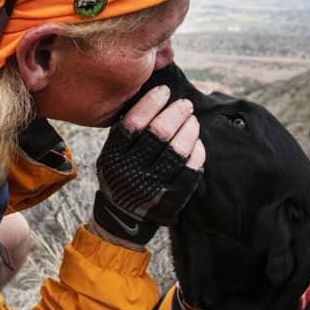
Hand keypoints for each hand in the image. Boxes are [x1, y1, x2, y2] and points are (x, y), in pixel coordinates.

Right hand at [91, 85, 205, 245]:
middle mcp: (132, 171)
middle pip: (159, 133)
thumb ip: (127, 131)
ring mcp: (154, 186)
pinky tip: (197, 141)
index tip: (164, 91)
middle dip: (176, 113)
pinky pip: (192, 168)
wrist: (123, 218)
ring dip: (189, 129)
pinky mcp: (173, 197)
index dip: (151, 103)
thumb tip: (154, 97)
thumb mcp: (111, 154)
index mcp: (114, 157)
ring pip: (178, 150)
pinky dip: (197, 151)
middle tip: (185, 105)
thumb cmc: (120, 176)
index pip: (134, 123)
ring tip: (192, 120)